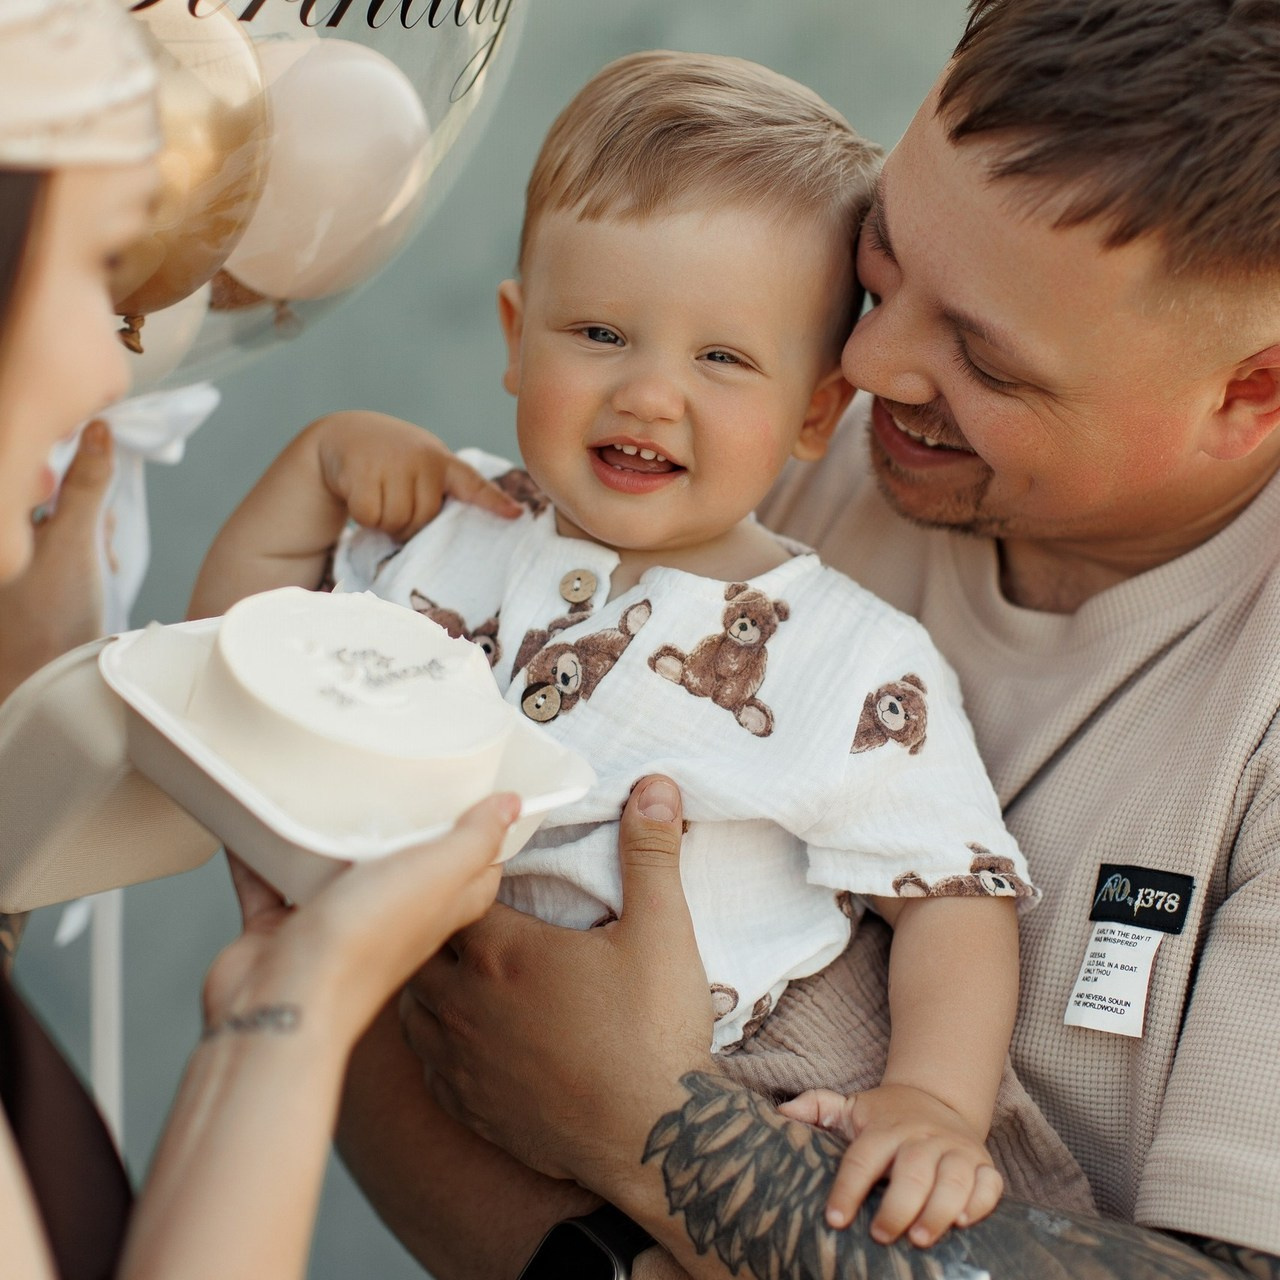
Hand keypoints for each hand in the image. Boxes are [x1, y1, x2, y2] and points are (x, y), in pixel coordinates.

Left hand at [0, 420, 112, 700]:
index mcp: (6, 521)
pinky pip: (68, 541)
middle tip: (100, 539)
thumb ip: (87, 483)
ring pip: (65, 515)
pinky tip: (95, 575)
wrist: (45, 678)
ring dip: (93, 532)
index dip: (75, 466)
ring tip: (98, 564)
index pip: (39, 467)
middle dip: (89, 507)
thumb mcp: (75, 540)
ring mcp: (20, 553)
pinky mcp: (33, 573)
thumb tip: (98, 427)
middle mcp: (9, 534)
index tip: (98, 484)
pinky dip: (89, 553)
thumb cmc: (50, 614)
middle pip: (54, 489)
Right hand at [203, 794, 513, 1050]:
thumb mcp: (435, 875)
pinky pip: (269, 880)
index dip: (482, 837)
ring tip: (328, 787)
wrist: (282, 1005)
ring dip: (329, 835)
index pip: (474, 872)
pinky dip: (261, 851)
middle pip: (405, 866)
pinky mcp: (281, 930)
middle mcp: (389, 918)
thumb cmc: (361, 949)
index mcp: (435, 906)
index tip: (477, 794)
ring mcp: (334, 925)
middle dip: (402, 826)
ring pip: (335, 870)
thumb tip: (513, 806)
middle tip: (398, 777)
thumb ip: (474, 840)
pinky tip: (255, 818)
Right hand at [313, 410, 520, 539]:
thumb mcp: (420, 466)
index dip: (494, 501)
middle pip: (423, 519)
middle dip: (407, 523)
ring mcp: (393, 463)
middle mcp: (422, 459)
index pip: (473, 484)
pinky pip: (370, 517)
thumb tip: (446, 534)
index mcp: (442, 461)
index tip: (515, 515)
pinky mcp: (363, 472)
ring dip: (384, 521)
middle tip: (393, 501)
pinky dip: (363, 517)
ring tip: (378, 497)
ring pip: (396, 521)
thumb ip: (438, 490)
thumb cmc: (391, 462)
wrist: (344, 433)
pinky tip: (359, 492)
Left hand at [400, 776, 714, 1184]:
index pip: (456, 892)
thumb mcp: (663, 931)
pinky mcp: (467, 1106)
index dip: (466, 874)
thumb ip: (651, 853)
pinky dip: (436, 1037)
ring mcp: (461, 1060)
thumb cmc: (654, 1033)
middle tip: (460, 907)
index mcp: (504, 952)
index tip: (481, 862)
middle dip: (435, 923)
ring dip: (429, 979)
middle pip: (421, 945)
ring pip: (414, 1003)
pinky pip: (427, 1061)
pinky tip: (459, 1031)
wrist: (654, 1143)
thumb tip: (654, 785)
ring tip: (455, 963)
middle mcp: (465, 1003)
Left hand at [777, 1083, 1002, 1247]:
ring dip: (939, 1209)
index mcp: (885, 1128)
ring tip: (920, 1238)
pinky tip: (966, 1221)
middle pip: (911, 1170)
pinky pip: (989, 1184)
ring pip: (952, 1178)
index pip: (863, 1157)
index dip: (848, 1188)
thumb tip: (782, 1114)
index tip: (835, 1218)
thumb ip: (817, 1107)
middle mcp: (921, 1138)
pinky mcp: (983, 1165)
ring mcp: (955, 1150)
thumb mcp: (851, 1107)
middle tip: (881, 1235)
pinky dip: (981, 1201)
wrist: (938, 1097)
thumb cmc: (886, 1117)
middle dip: (898, 1205)